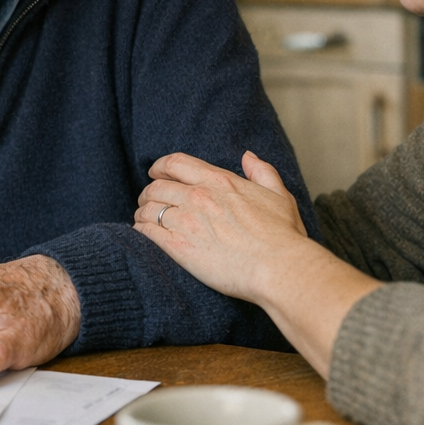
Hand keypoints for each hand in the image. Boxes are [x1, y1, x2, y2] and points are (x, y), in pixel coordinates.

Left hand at [133, 150, 310, 302]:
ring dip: (142, 212)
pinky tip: (142, 234)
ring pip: (149, 208)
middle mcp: (198, 196)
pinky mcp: (178, 246)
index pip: (176, 163)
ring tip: (143, 219)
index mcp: (220, 180)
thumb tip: (248, 157)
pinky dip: (140, 230)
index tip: (155, 173)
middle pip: (157, 186)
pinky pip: (147, 232)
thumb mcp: (279, 194)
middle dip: (148, 192)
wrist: (278, 267)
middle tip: (147, 201)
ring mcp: (186, 220)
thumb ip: (262, 172)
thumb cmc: (282, 235)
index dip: (160, 166)